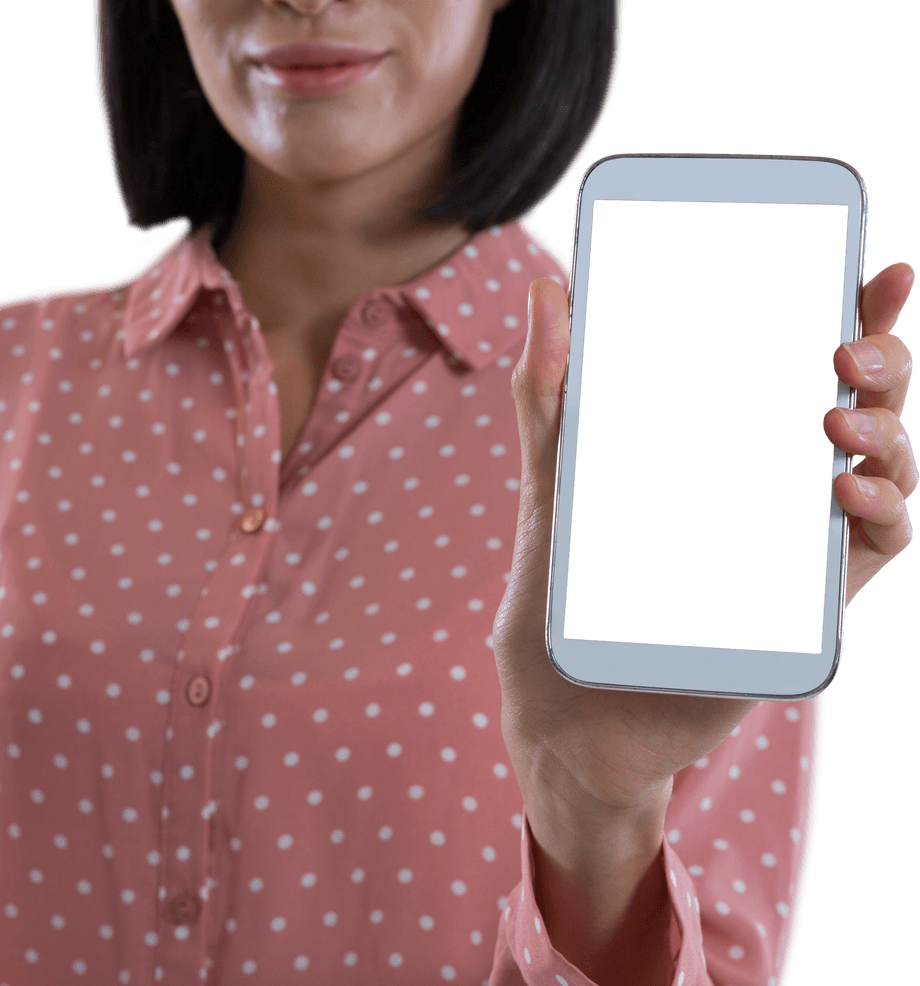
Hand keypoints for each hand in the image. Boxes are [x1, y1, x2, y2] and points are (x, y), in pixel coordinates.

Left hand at [493, 263, 914, 821]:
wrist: (565, 710)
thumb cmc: (557, 593)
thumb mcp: (552, 482)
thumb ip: (551, 393)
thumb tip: (549, 285)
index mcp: (718, 450)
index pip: (793, 369)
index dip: (848, 319)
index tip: (874, 272)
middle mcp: (765, 487)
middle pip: (855, 408)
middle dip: (880, 362)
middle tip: (848, 346)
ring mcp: (788, 542)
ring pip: (881, 470)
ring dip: (886, 434)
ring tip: (839, 420)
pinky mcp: (800, 603)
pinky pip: (871, 546)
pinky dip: (878, 510)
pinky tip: (844, 488)